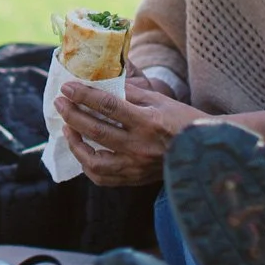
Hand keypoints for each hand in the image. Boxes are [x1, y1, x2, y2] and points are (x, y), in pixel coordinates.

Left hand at [54, 81, 207, 186]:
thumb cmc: (181, 120)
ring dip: (75, 144)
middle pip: (96, 131)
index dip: (84, 96)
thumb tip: (101, 84)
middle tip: (60, 103)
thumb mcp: (159, 100)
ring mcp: (136, 167)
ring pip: (94, 161)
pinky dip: (87, 164)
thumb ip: (129, 94)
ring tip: (68, 129)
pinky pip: (102, 177)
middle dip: (72, 115)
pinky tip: (82, 151)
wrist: (204, 151)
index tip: (67, 87)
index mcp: (148, 122)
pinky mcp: (134, 179)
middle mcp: (140, 146)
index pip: (108, 106)